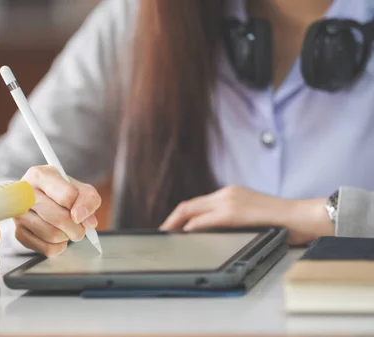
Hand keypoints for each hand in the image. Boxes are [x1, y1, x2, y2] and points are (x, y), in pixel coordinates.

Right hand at [14, 165, 100, 255]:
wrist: (39, 198)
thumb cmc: (60, 192)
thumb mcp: (79, 188)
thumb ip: (89, 199)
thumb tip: (86, 221)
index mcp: (39, 175)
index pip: (68, 196)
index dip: (81, 207)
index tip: (81, 212)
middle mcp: (24, 193)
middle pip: (60, 218)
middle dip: (77, 227)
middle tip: (80, 227)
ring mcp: (19, 214)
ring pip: (52, 235)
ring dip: (67, 237)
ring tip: (67, 230)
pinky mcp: (19, 233)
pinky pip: (46, 248)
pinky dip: (59, 247)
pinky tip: (58, 237)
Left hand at [159, 185, 332, 244]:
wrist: (303, 216)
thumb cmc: (281, 221)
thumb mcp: (251, 215)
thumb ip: (232, 219)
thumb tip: (211, 232)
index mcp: (230, 194)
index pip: (197, 204)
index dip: (179, 215)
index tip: (170, 227)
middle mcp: (226, 193)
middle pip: (189, 205)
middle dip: (171, 219)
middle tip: (161, 232)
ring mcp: (230, 201)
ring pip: (192, 210)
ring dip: (175, 223)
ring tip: (166, 235)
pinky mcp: (235, 212)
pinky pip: (205, 219)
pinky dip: (191, 227)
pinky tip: (184, 235)